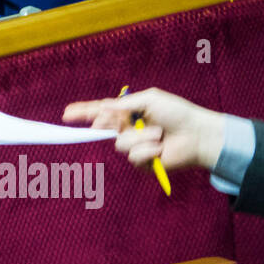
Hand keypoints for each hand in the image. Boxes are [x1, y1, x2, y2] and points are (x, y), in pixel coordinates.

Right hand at [62, 87, 226, 171]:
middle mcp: (127, 130)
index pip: (100, 112)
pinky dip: (148, 151)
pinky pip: (134, 158)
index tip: (66, 114)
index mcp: (127, 113)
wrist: (197, 135)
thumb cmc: (176, 112)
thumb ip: (123, 104)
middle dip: (107, 126)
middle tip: (123, 122)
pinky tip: (161, 148)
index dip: (82, 113)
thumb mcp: (148, 100)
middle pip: (103, 130)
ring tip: (159, 134)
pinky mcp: (142, 163)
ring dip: (141, 137)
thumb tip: (102, 110)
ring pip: (120, 145)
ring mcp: (134, 147)